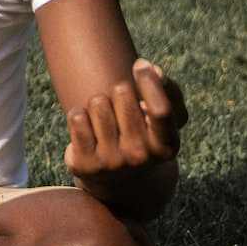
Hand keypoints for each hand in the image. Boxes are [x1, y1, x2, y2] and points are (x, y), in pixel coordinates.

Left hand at [64, 59, 187, 183]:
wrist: (120, 181)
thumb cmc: (145, 136)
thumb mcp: (166, 120)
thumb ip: (169, 91)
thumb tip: (152, 70)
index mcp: (165, 145)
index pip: (160, 109)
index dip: (149, 81)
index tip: (140, 64)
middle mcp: (140, 157)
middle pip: (122, 92)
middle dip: (120, 91)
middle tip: (121, 107)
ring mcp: (111, 162)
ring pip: (97, 101)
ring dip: (98, 103)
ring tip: (105, 119)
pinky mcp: (85, 164)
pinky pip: (76, 117)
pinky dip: (79, 115)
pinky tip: (88, 128)